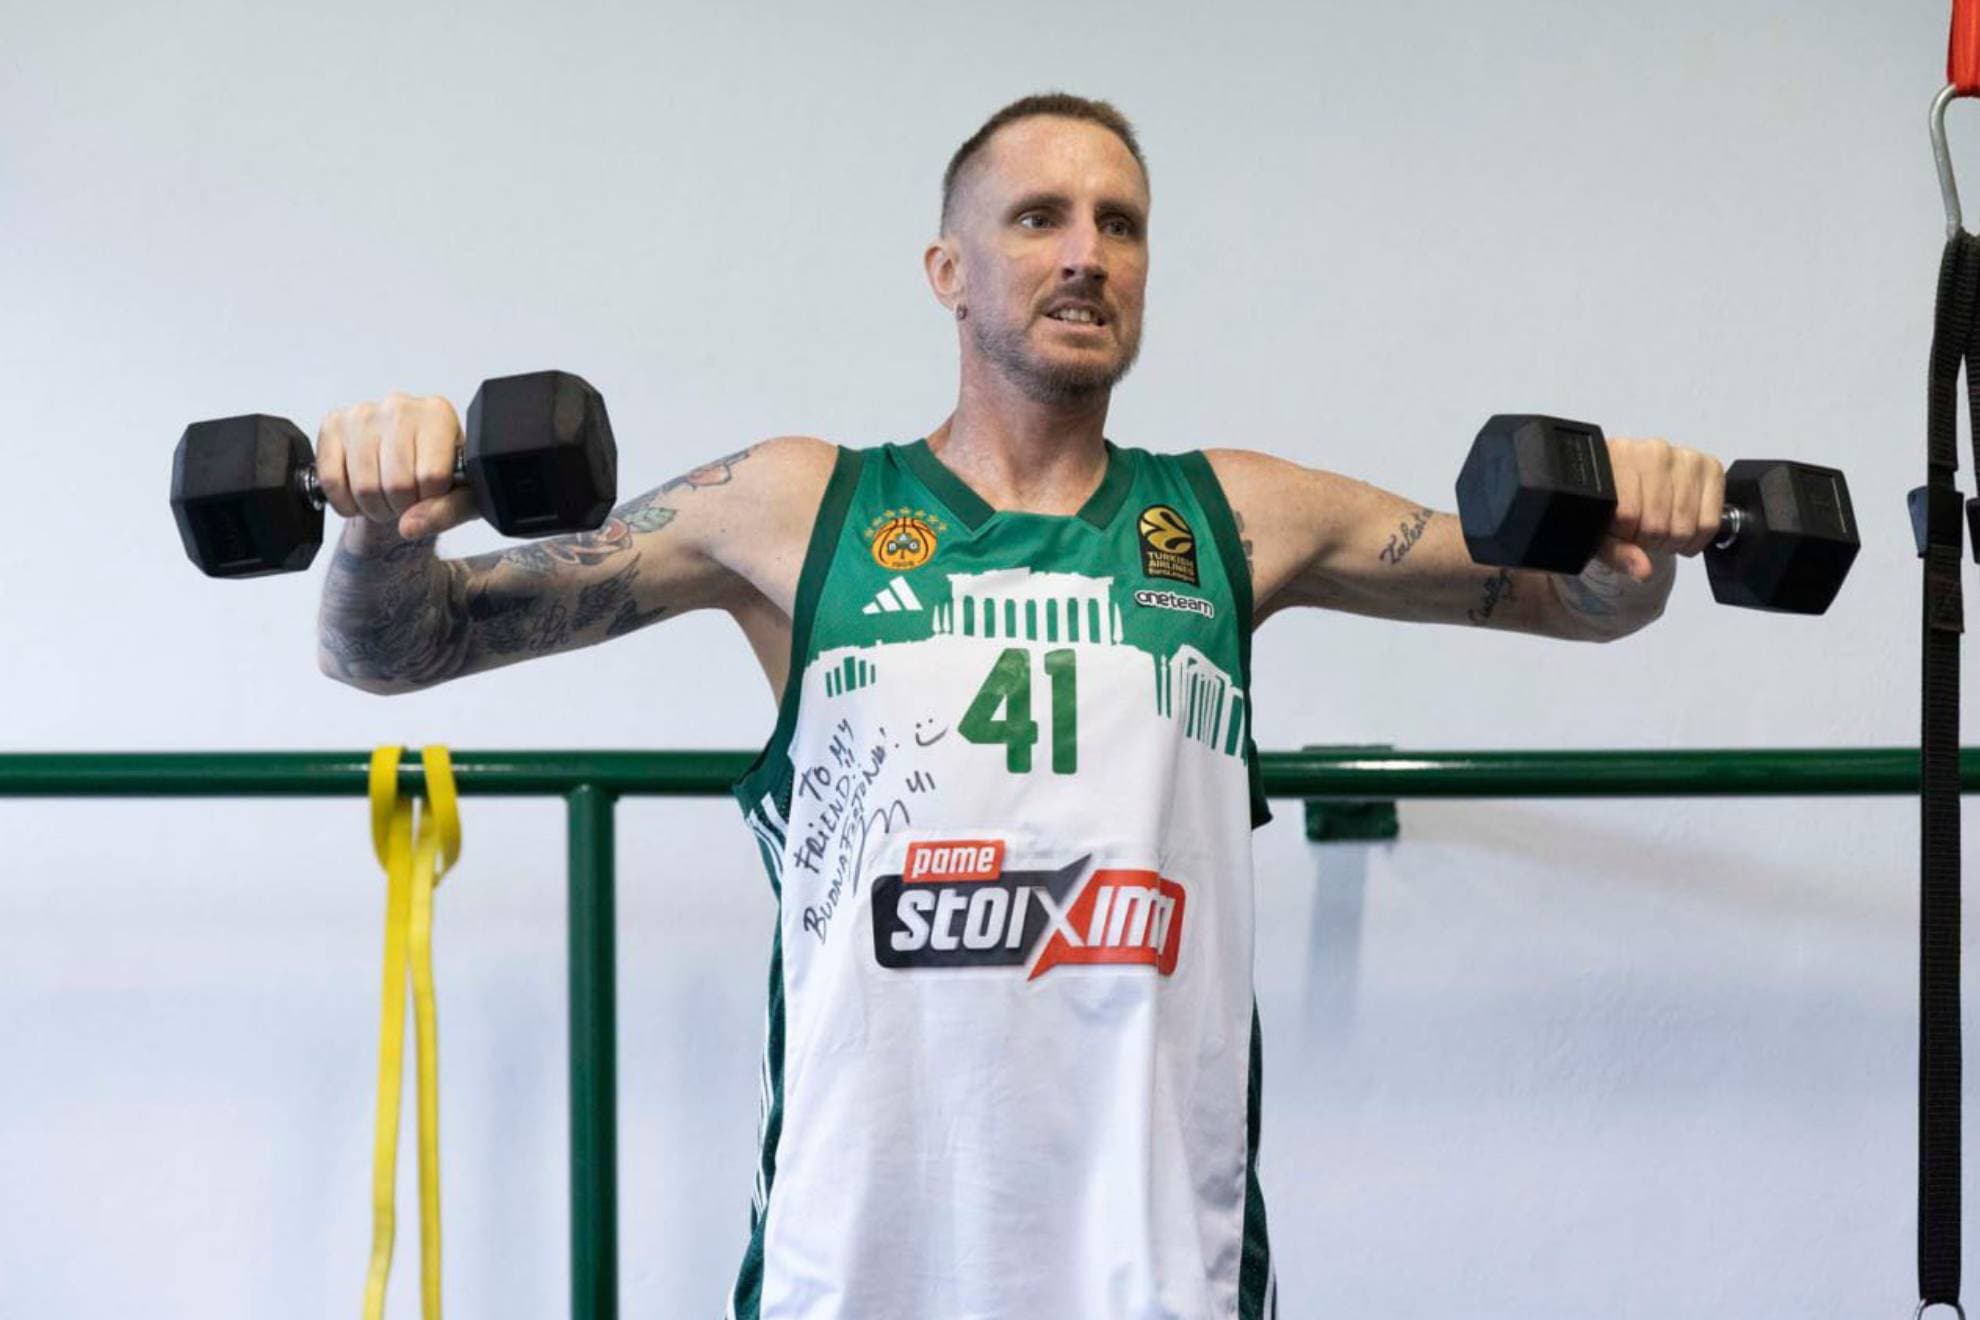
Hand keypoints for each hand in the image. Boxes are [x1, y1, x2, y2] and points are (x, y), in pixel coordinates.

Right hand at [316, 392, 480, 540]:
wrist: (408, 463)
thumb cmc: (440, 473)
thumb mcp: (463, 496)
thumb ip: (447, 511)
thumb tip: (409, 525)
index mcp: (438, 414)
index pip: (432, 476)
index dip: (430, 500)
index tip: (431, 495)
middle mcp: (399, 406)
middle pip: (397, 484)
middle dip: (402, 507)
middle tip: (406, 501)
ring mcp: (362, 414)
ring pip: (364, 486)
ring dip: (375, 508)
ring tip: (386, 498)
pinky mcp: (333, 425)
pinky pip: (331, 480)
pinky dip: (345, 503)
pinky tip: (360, 496)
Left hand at [1594, 436, 1726, 581]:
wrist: (1631, 483)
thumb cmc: (1610, 504)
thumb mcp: (1600, 530)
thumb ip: (1615, 551)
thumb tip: (1643, 571)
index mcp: (1616, 458)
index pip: (1628, 514)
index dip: (1625, 536)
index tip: (1621, 533)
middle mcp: (1652, 450)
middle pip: (1658, 522)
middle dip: (1649, 541)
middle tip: (1642, 535)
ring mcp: (1684, 456)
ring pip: (1685, 524)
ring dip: (1672, 541)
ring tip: (1659, 532)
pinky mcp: (1709, 466)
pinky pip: (1710, 521)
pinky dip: (1697, 538)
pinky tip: (1682, 532)